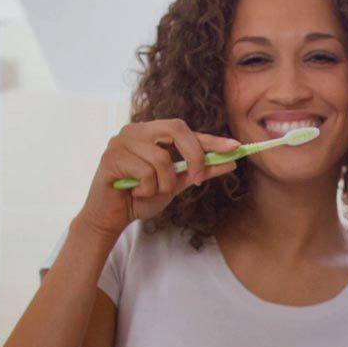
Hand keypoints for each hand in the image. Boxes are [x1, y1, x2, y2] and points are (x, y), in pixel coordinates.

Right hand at [79, 119, 241, 239]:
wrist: (112, 216)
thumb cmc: (142, 196)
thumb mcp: (177, 184)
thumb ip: (201, 171)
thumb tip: (231, 162)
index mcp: (152, 133)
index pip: (187, 131)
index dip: (212, 140)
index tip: (236, 148)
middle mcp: (137, 130)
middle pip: (177, 130)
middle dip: (194, 157)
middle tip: (196, 181)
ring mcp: (122, 141)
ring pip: (162, 159)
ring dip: (164, 184)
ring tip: (150, 191)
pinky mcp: (111, 157)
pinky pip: (145, 173)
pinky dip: (146, 190)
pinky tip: (135, 192)